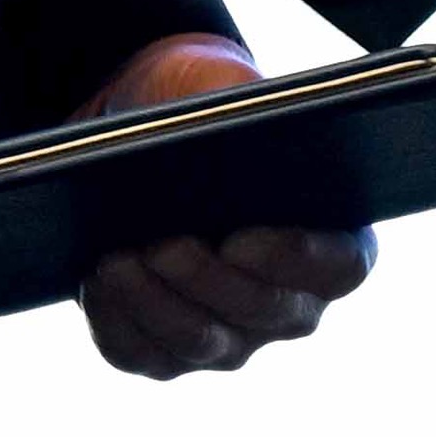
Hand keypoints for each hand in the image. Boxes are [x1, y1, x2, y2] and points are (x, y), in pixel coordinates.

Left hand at [70, 35, 374, 381]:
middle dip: (208, 281)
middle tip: (163, 245)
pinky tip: (96, 282)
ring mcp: (234, 336)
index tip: (241, 238)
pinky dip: (117, 322)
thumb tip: (224, 137)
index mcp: (333, 235)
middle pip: (264, 312)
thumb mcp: (218, 81)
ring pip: (203, 343)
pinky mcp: (171, 353)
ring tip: (116, 259)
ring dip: (156, 303)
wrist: (139, 130)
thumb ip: (235, 98)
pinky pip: (146, 356)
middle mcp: (292, 301)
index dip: (295, 259)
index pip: (340, 267)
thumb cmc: (197, 98)